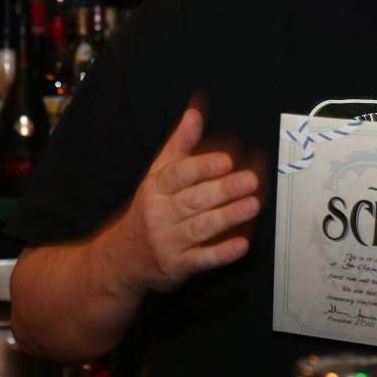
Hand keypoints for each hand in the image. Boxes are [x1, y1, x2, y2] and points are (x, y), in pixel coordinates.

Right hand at [111, 105, 260, 293]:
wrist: (123, 258)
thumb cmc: (149, 209)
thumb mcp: (158, 174)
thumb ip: (180, 143)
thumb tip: (195, 111)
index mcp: (155, 188)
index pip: (178, 175)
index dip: (202, 167)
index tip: (225, 160)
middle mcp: (159, 214)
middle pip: (193, 200)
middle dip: (224, 190)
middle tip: (250, 181)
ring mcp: (167, 241)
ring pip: (200, 228)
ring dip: (228, 217)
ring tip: (252, 205)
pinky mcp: (178, 265)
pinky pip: (202, 259)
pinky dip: (222, 253)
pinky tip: (241, 244)